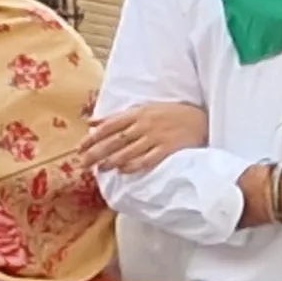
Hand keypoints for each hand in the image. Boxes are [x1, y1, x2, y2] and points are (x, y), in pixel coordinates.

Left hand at [86, 101, 207, 174]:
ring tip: (99, 169)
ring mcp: (156, 137)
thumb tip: (91, 122)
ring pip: (129, 151)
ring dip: (112, 161)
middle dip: (96, 152)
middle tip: (82, 163)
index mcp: (137, 114)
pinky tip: (122, 171)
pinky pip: (147, 159)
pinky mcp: (168, 149)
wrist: (201, 120)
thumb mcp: (144, 109)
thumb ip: (117, 117)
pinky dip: (133, 165)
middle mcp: (145, 125)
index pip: (109, 126)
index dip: (93, 137)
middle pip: (115, 140)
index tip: (80, 148)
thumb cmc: (169, 114)